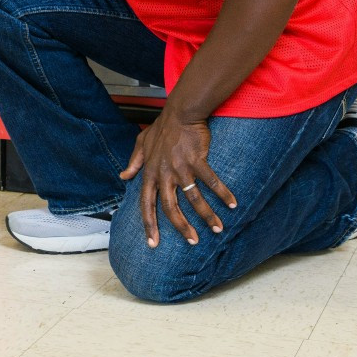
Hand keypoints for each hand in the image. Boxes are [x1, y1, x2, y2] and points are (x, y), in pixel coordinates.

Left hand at [119, 107, 236, 247]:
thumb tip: (124, 176)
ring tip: (217, 229)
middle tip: (193, 242)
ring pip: (194, 199)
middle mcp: (164, 174)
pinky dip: (223, 194)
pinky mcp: (198, 161)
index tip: (152, 244)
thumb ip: (134, 162)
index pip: (146, 204)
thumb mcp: (141, 144)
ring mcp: (181, 168)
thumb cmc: (162, 127)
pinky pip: (212, 182)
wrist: (180, 112)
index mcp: (150, 173)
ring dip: (207, 216)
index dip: (149, 225)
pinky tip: (233, 204)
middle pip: (171, 208)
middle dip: (182, 228)